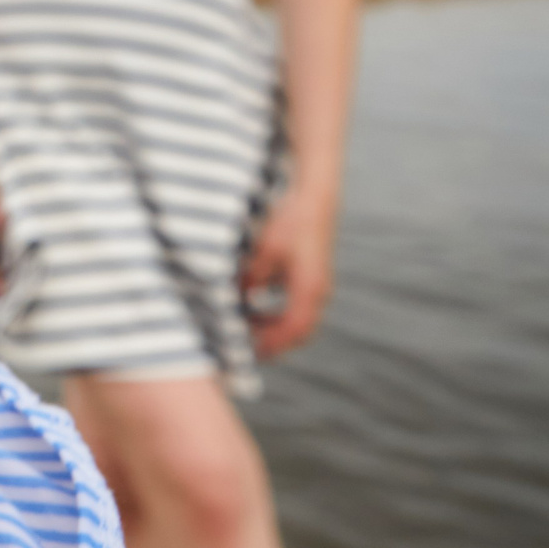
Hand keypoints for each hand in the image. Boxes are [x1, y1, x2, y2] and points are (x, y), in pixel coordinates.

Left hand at [243, 191, 335, 359]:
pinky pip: (290, 303)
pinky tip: (246, 302)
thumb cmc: (289, 221)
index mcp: (309, 289)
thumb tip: (231, 303)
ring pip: (293, 317)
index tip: (245, 352)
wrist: (312, 195)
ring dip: (268, 325)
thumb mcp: (263, 251)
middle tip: (238, 346)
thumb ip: (249, 279)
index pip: (292, 330)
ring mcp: (314, 284)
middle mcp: (317, 292)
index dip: (270, 345)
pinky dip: (270, 310)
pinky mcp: (308, 274)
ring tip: (239, 326)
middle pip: (295, 330)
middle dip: (268, 340)